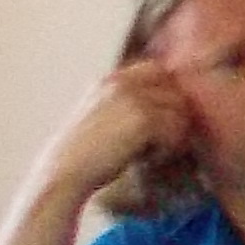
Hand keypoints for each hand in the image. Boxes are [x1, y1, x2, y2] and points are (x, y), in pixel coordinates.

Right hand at [0, 62, 194, 244]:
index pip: (157, 70)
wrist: (64, 174)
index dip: (167, 94)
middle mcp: (121, 82)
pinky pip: (176, 131)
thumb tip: (175, 106)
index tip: (160, 123)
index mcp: (109, 80)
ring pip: (180, 112)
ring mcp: (132, 97)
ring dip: (172, 136)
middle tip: (158, 142)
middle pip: (175, 90)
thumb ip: (131, 106)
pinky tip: (147, 159)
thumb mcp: (105, 119)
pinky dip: (167, 149)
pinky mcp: (143, 117)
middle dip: (174, 116)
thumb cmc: (86, 155)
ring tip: (149, 152)